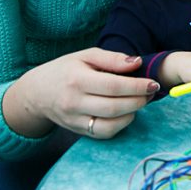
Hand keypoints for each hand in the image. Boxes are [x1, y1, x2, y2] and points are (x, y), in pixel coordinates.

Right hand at [3, 48, 158, 139]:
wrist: (37, 93)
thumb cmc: (65, 70)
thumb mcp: (85, 56)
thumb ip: (112, 59)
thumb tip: (137, 63)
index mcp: (77, 80)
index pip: (113, 86)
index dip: (137, 86)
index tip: (153, 83)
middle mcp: (74, 102)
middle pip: (114, 107)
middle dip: (138, 101)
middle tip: (151, 92)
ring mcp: (74, 120)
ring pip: (109, 125)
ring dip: (132, 114)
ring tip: (141, 102)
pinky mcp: (77, 131)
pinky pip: (103, 133)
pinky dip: (120, 125)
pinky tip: (127, 113)